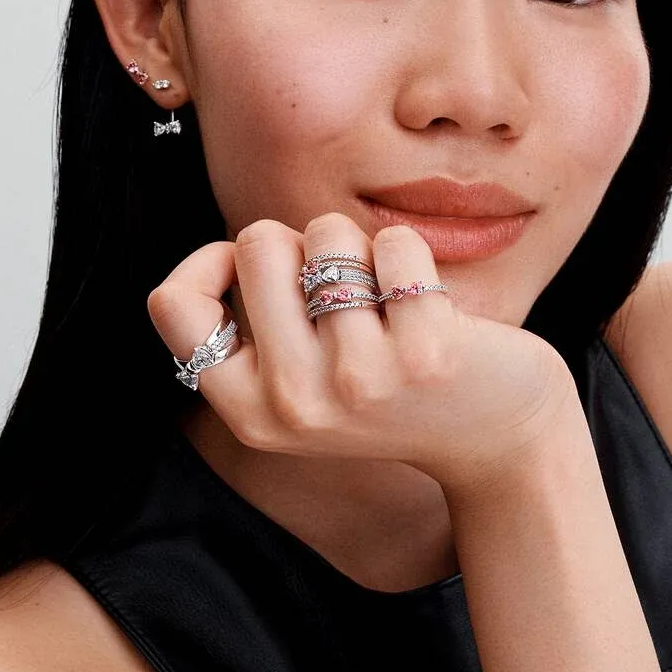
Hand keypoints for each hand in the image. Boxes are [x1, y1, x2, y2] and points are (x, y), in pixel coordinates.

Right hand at [147, 212, 574, 499]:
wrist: (499, 438)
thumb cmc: (389, 384)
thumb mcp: (303, 380)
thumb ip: (259, 324)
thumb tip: (242, 244)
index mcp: (249, 410)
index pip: (172, 304)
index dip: (210, 262)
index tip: (261, 271)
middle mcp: (293, 402)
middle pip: (257, 244)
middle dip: (303, 244)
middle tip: (343, 288)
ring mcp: (357, 380)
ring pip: (326, 234)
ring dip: (361, 248)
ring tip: (387, 299)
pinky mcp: (422, 354)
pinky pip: (395, 244)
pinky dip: (412, 254)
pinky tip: (428, 303)